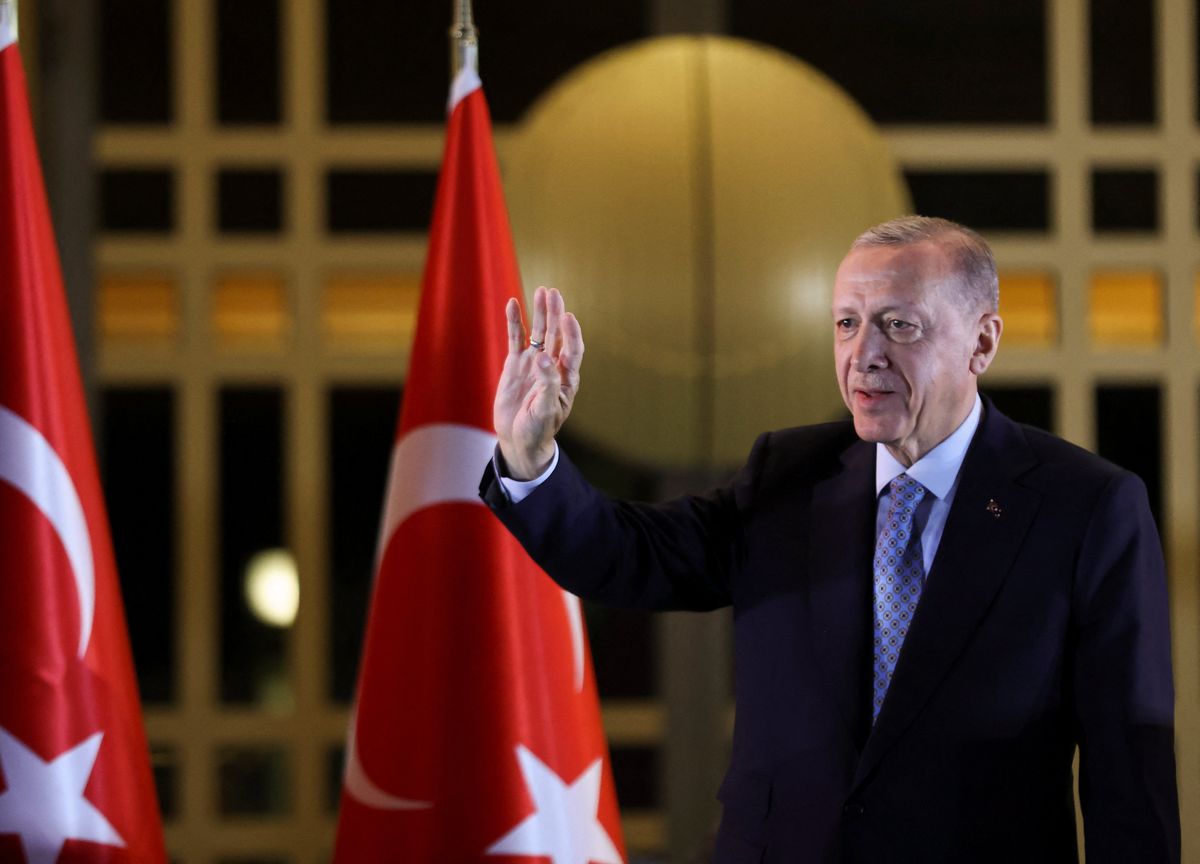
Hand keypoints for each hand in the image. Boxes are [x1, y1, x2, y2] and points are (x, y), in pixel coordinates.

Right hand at [493, 286, 583, 479]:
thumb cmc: (538, 429)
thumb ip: (547, 383)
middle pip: (556, 334)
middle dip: (555, 314)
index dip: (571, 333)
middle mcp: (552, 366)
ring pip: (538, 333)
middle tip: (553, 293)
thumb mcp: (545, 410)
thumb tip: (544, 357)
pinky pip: (515, 339)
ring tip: (541, 292)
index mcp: (565, 378)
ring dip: (540, 313)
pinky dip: (514, 322)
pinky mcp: (515, 365)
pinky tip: (513, 304)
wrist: (519, 439)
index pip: (572, 350)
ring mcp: (533, 363)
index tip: (568, 317)